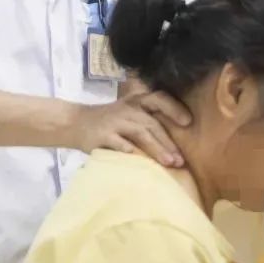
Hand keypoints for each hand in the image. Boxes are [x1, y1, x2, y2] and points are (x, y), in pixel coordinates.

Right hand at [72, 90, 191, 166]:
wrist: (76, 123)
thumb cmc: (112, 122)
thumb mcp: (130, 114)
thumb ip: (149, 121)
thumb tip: (178, 145)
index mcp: (137, 101)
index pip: (159, 98)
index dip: (174, 108)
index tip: (188, 121)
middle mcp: (128, 109)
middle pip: (152, 123)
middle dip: (168, 142)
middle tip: (181, 161)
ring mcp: (114, 121)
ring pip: (140, 133)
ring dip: (156, 149)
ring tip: (169, 163)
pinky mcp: (102, 135)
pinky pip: (119, 143)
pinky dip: (129, 151)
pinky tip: (140, 162)